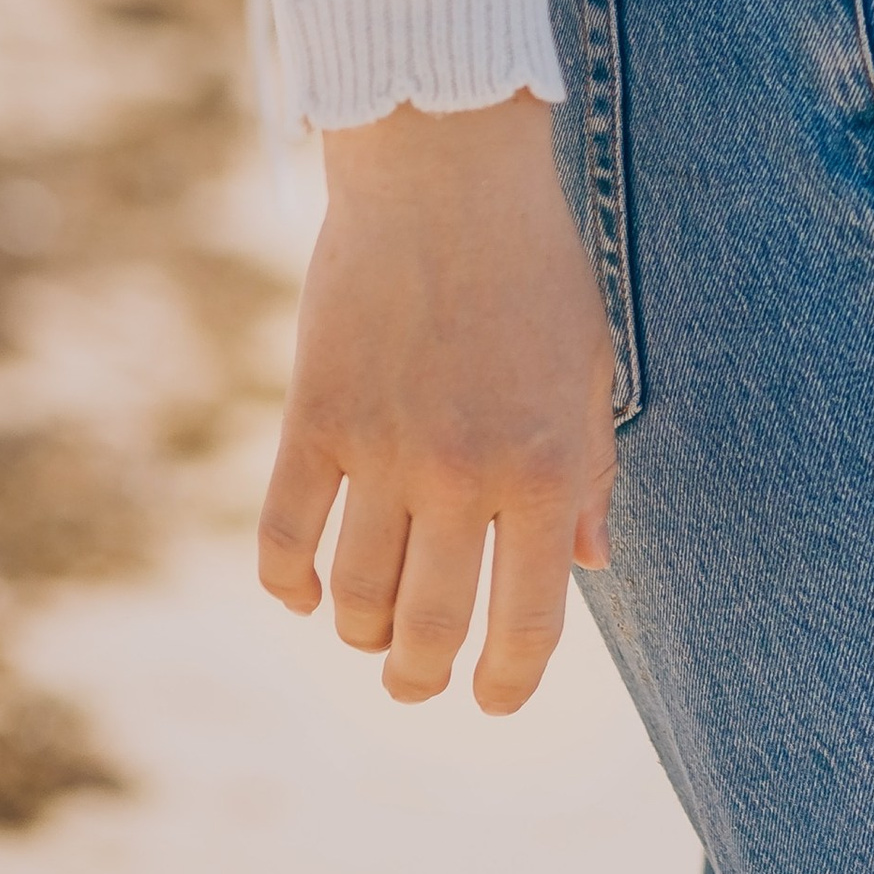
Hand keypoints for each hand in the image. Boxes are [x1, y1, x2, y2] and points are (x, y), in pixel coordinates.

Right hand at [258, 92, 618, 710]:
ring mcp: (384, 448)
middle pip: (427, 631)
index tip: (492, 701)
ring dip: (360, 632)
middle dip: (420, 675)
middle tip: (416, 678)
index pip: (525, 624)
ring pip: (355, 598)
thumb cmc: (534, 268)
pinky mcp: (315, 417)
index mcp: (548, 465)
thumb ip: (591, 471)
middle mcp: (466, 471)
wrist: (448, 173)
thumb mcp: (588, 366)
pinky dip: (288, 583)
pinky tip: (304, 590)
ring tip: (370, 627)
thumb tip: (588, 566)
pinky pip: (282, 539)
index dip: (508, 685)